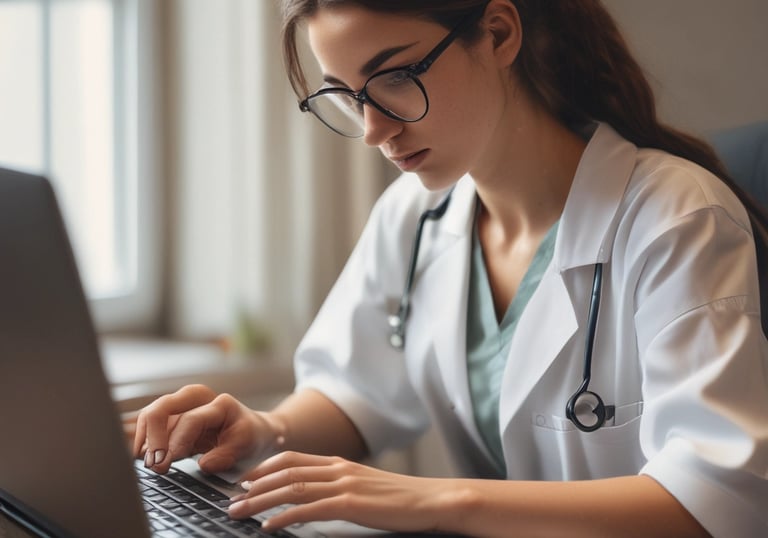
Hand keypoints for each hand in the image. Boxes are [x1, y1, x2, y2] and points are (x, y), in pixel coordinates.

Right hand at [128, 384, 282, 473]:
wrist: (254, 432)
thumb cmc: (250, 437)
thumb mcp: (246, 446)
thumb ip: (225, 455)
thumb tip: (203, 464)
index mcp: (217, 403)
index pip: (188, 420)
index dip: (175, 443)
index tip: (166, 464)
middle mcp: (195, 399)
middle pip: (160, 410)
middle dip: (152, 439)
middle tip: (153, 465)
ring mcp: (181, 407)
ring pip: (149, 418)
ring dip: (145, 441)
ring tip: (150, 465)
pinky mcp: (172, 419)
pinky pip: (149, 427)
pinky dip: (145, 443)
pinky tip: (148, 459)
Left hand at [228, 451, 457, 534]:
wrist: (433, 499)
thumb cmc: (402, 498)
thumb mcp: (366, 485)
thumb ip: (341, 485)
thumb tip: (317, 496)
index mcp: (340, 463)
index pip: (293, 459)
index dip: (264, 468)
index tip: (245, 480)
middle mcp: (338, 469)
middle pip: (285, 472)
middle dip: (254, 486)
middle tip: (232, 498)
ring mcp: (345, 485)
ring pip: (292, 488)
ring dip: (260, 500)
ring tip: (240, 512)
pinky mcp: (352, 504)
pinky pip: (310, 509)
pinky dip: (285, 517)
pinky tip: (269, 526)